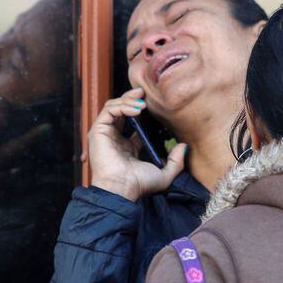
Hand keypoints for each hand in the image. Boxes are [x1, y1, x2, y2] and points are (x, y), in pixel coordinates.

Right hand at [87, 87, 186, 201]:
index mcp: (127, 145)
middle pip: (122, 109)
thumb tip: (184, 147)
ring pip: (114, 106)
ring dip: (128, 100)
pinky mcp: (98, 131)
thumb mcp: (165, 173)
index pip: (134, 121)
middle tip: (146, 93)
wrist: (123, 189)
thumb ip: (175, 161)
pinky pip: (109, 110)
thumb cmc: (139, 185)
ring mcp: (105, 134)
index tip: (155, 105)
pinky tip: (137, 109)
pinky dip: (122, 105)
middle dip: (133, 98)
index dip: (144, 110)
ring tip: (143, 101)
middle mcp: (115, 137)